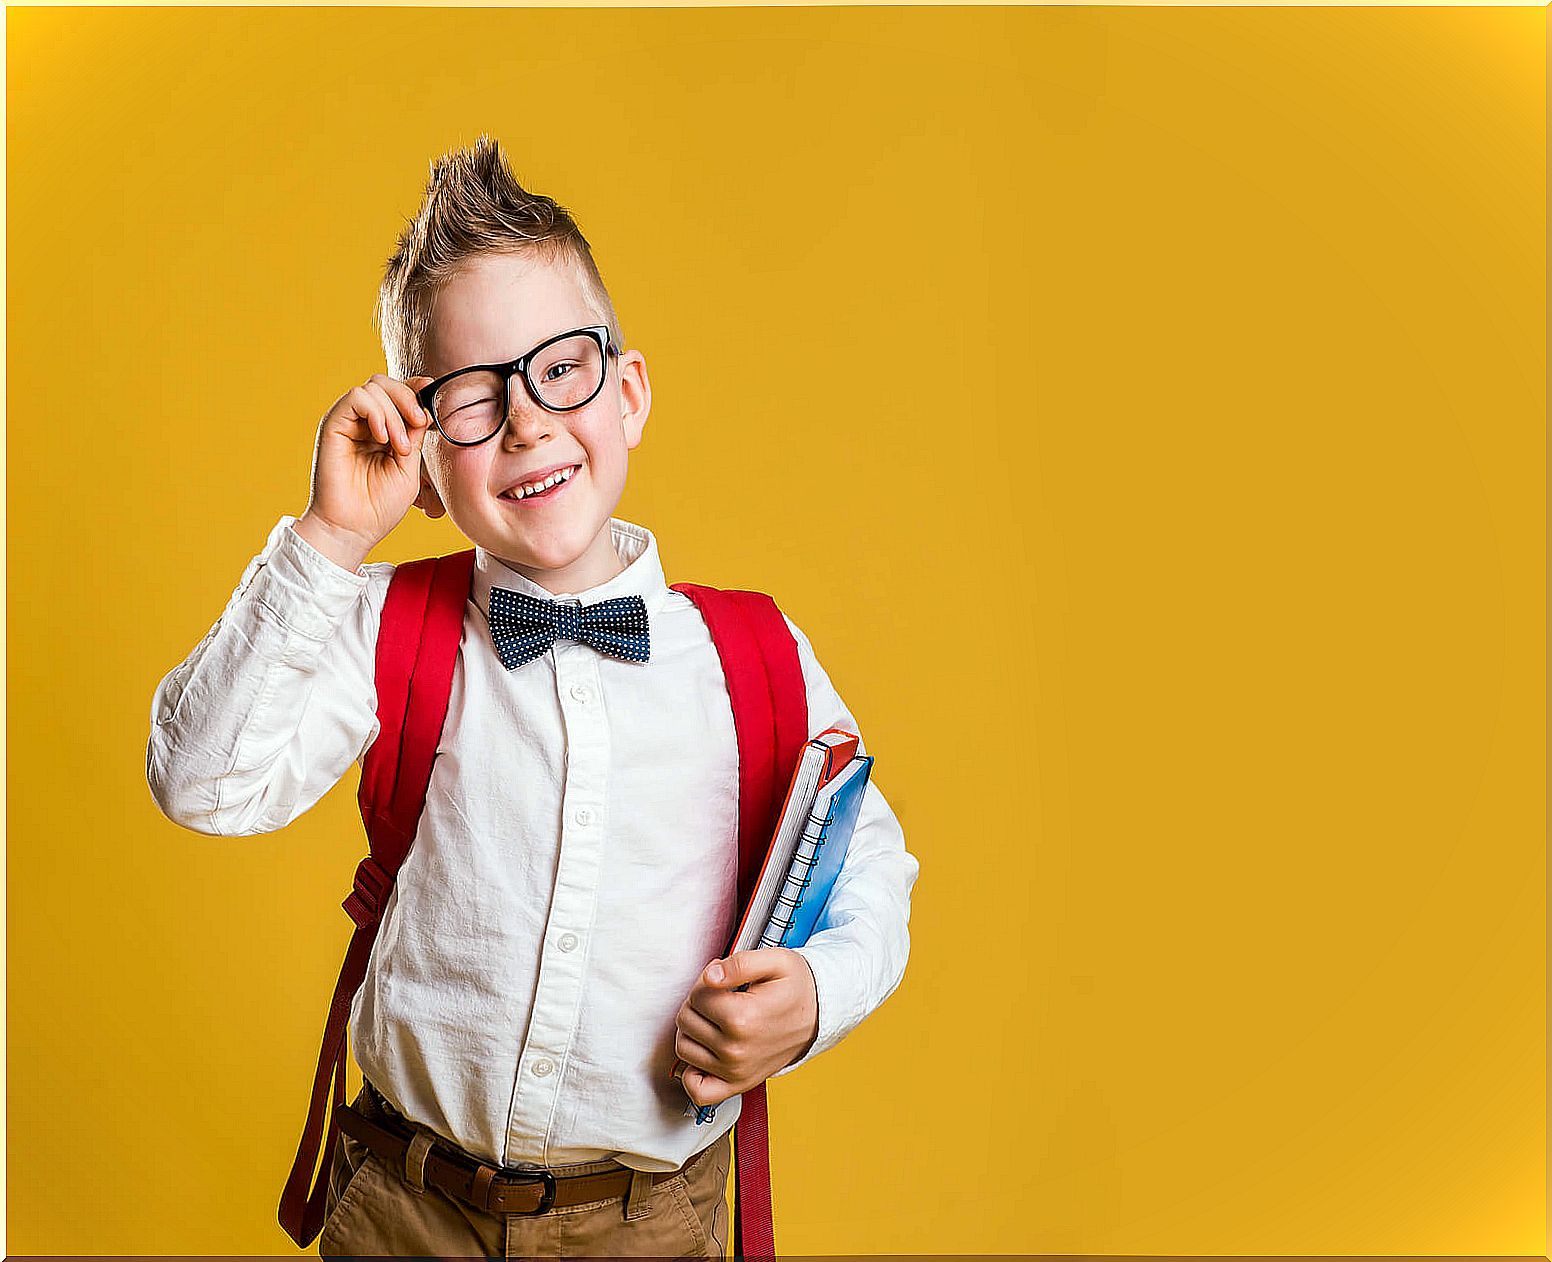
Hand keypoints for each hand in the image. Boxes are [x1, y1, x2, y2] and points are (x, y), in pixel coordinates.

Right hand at [294, 373, 438, 570]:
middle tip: (419, 423)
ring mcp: (347, 424)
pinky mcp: (333, 426)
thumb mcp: (409, 468)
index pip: (396, 394)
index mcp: (382, 432)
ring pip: (373, 387)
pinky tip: (383, 438)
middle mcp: (362, 423)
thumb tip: (425, 407)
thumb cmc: (379, 507)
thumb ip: (414, 436)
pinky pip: (356, 397)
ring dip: (394, 413)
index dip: (414, 389)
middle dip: (407, 397)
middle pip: (384, 383)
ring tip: (399, 447)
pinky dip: (376, 412)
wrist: (352, 529)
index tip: (430, 396)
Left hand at [674, 948, 819, 1108]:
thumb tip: (710, 976)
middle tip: (721, 997)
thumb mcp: (776, 961)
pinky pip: (698, 1090)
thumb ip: (740, 963)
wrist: (818, 1016)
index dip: (705, 981)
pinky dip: (693, 1073)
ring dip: (693, 1031)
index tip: (723, 980)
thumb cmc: (796, 988)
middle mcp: (736, 1050)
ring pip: (684, 1048)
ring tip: (715, 1019)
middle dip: (698, 1003)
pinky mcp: (737, 1085)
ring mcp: (735, 1072)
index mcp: (743, 1018)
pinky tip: (706, 1052)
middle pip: (686, 1020)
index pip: (696, 996)